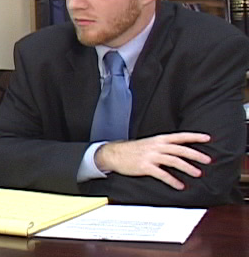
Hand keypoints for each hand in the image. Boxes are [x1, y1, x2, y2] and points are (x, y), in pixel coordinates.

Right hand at [94, 132, 211, 189]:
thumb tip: (178, 152)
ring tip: (197, 173)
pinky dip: (172, 180)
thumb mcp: (148, 144)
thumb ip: (162, 147)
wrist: (113, 153)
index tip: (207, 138)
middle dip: (195, 154)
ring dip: (187, 167)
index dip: (194, 136)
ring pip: (173, 160)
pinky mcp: (145, 166)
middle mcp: (156, 146)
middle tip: (207, 160)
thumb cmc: (131, 150)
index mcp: (158, 139)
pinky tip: (179, 185)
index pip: (179, 136)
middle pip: (180, 149)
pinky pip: (162, 174)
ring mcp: (150, 156)